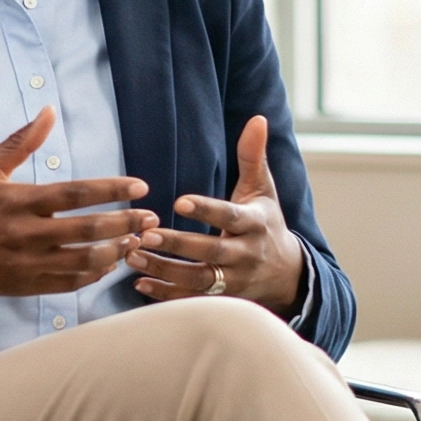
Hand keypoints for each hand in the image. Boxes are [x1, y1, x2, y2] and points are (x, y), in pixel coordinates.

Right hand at [0, 107, 153, 311]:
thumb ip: (20, 141)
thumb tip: (48, 111)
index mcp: (19, 200)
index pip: (75, 193)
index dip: (111, 189)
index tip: (140, 187)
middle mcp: (27, 233)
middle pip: (87, 230)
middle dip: (125, 223)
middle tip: (150, 219)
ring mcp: (27, 263)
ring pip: (83, 262)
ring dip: (114, 252)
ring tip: (135, 242)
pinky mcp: (24, 286)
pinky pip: (67, 283)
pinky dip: (91, 276)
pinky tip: (107, 264)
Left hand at [125, 115, 306, 314]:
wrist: (287, 274)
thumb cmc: (267, 223)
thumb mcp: (263, 189)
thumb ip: (253, 156)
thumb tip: (258, 119)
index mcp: (255, 225)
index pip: (230, 217)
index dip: (206, 210)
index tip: (179, 201)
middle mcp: (246, 256)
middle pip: (211, 253)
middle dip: (178, 245)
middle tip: (145, 233)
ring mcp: (234, 281)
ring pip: (198, 280)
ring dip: (164, 270)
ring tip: (133, 256)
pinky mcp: (222, 299)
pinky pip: (192, 301)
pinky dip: (165, 295)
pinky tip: (139, 283)